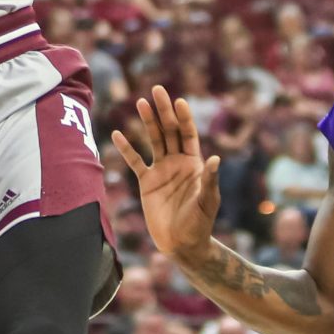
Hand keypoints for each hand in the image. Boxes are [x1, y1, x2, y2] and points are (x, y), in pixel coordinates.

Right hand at [110, 85, 221, 260]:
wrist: (182, 244)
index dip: (184, 118)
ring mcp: (161, 171)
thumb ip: (210, 180)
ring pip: (153, 140)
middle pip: (170, 131)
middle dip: (164, 111)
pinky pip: (135, 161)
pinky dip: (127, 149)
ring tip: (141, 102)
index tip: (179, 101)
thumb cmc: (200, 223)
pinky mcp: (147, 182)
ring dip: (148, 122)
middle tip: (157, 89)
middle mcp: (177, 162)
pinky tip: (117, 134)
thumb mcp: (207, 201)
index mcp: (194, 163)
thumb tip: (216, 159)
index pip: (188, 134)